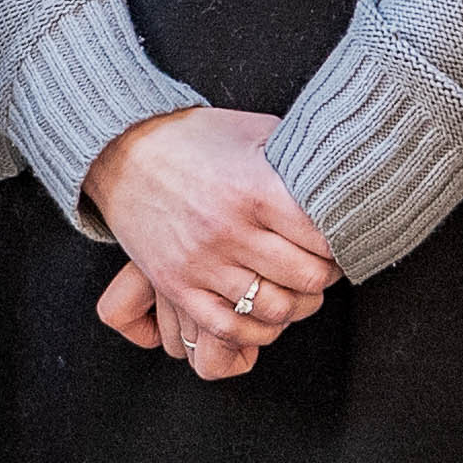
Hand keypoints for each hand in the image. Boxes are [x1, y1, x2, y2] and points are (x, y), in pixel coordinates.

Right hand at [88, 108, 335, 378]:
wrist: (122, 150)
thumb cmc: (195, 136)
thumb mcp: (253, 132)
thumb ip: (295, 158)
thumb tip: (340, 177)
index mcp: (254, 189)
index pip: (323, 238)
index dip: (341, 242)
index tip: (340, 238)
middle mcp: (229, 230)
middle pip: (305, 278)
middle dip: (323, 276)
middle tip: (323, 266)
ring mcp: (200, 262)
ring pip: (272, 309)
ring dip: (295, 305)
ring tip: (296, 289)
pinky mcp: (176, 285)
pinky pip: (228, 328)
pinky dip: (256, 331)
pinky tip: (264, 313)